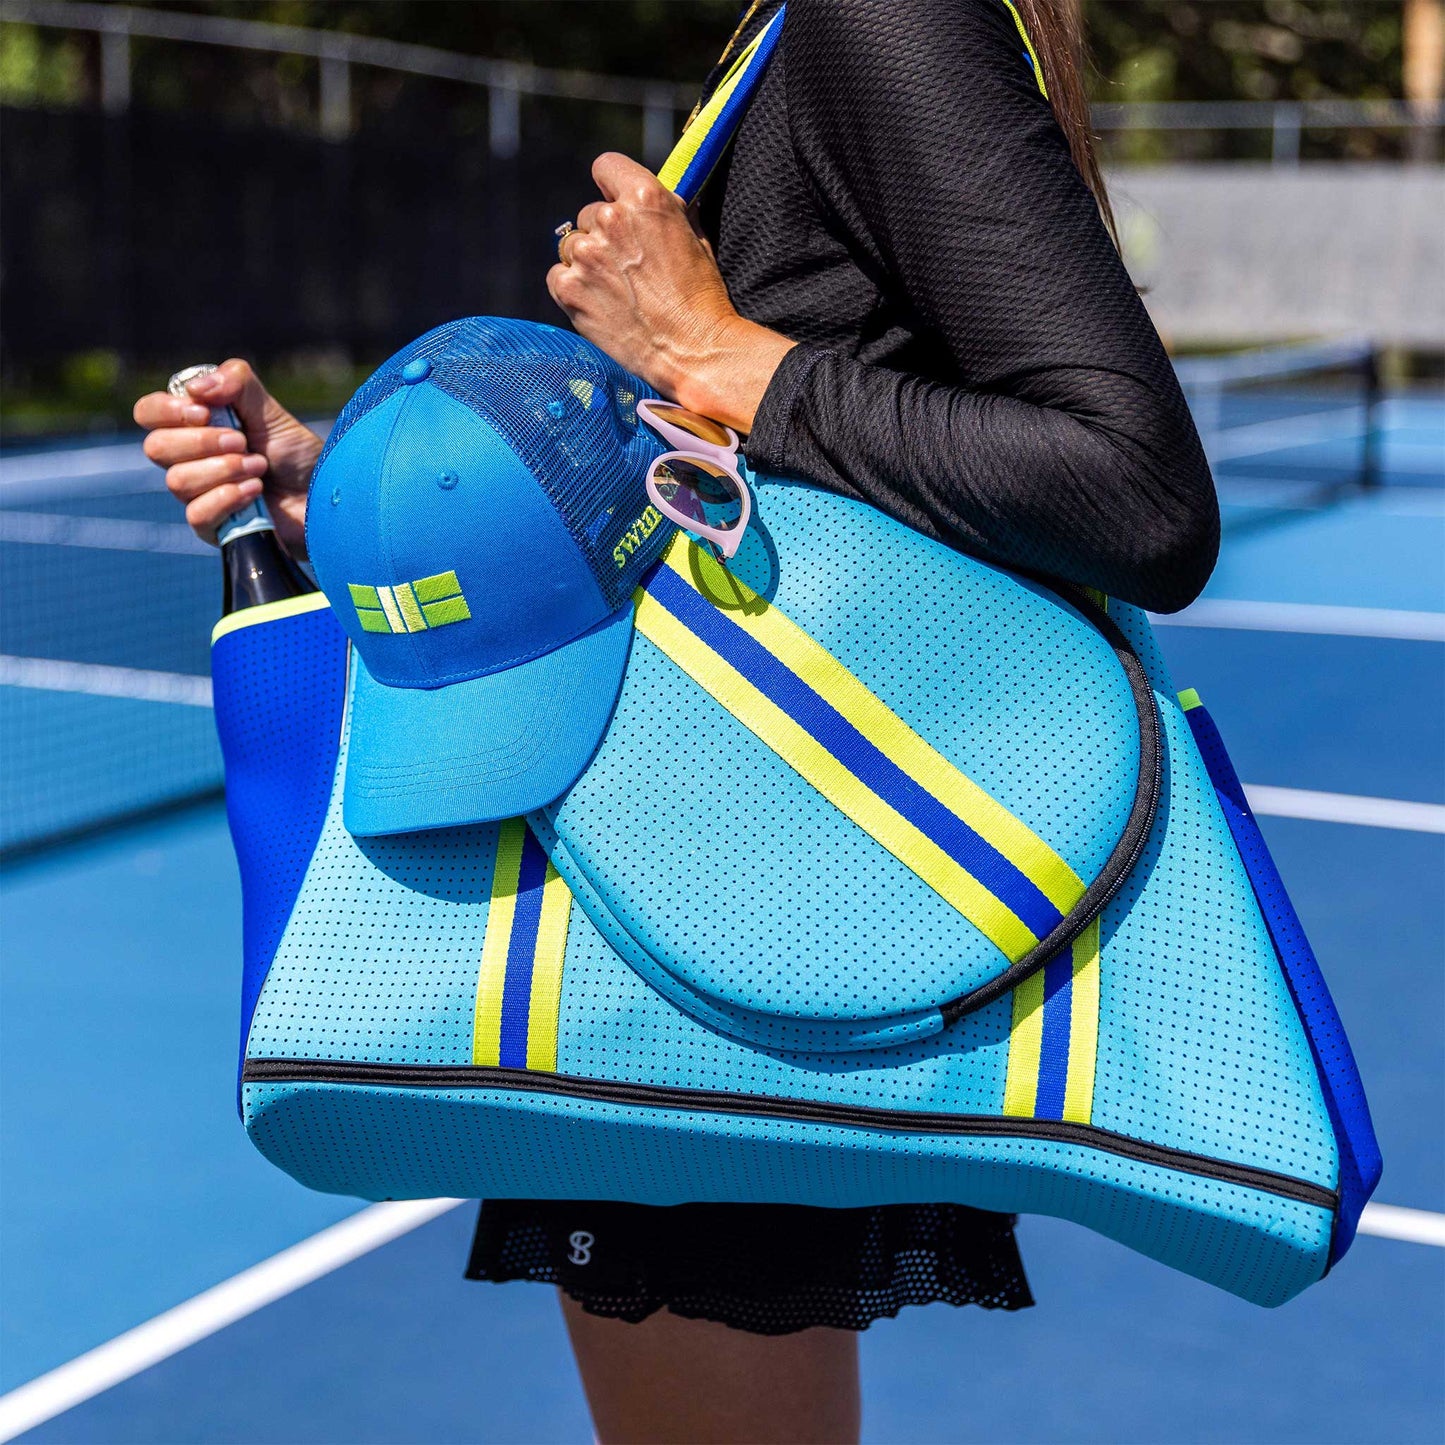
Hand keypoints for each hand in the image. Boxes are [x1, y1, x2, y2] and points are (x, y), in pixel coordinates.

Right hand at [132, 359, 320, 556]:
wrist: (327, 498)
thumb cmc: (297, 455)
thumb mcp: (271, 411)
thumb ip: (237, 385)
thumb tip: (196, 387)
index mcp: (194, 426)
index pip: (148, 413)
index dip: (167, 410)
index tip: (203, 411)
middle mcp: (188, 460)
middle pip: (157, 447)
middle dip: (202, 442)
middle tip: (243, 442)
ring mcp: (198, 495)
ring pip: (177, 480)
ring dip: (223, 469)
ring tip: (260, 467)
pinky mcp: (213, 527)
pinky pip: (197, 514)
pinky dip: (228, 498)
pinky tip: (256, 492)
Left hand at [547, 152, 793, 433]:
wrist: (694, 349)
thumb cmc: (702, 297)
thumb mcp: (695, 238)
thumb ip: (669, 211)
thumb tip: (661, 195)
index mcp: (645, 198)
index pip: (606, 166)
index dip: (612, 186)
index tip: (617, 204)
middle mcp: (610, 219)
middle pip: (590, 213)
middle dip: (605, 235)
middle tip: (628, 266)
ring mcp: (586, 255)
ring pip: (572, 245)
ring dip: (588, 261)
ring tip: (616, 289)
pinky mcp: (569, 289)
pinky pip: (558, 276)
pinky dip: (573, 287)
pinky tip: (599, 303)